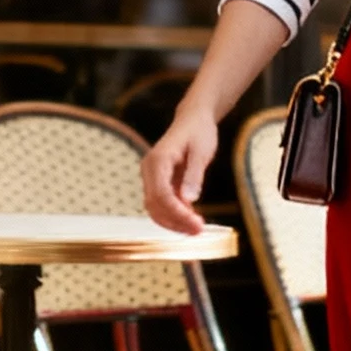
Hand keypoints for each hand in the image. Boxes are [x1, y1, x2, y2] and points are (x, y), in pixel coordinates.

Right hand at [142, 105, 218, 234]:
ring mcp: (151, 176)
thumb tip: (189, 200)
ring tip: (196, 229)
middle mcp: (149, 169)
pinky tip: (191, 220)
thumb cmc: (199, 132)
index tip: (197, 225)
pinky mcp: (158, 182)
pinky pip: (161, 204)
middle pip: (155, 205)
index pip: (161, 195)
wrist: (194, 119)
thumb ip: (194, 175)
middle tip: (199, 230)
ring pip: (155, 208)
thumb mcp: (202, 152)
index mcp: (158, 160)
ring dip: (173, 221)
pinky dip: (174, 214)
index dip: (178, 213)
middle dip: (175, 221)